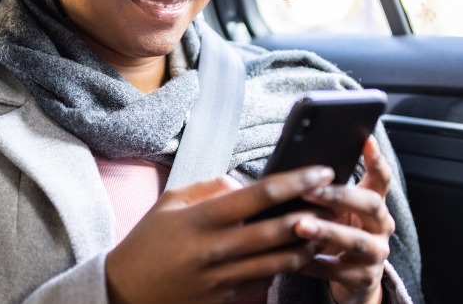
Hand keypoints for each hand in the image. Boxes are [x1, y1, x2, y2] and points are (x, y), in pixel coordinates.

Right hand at [105, 166, 334, 303]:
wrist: (126, 293)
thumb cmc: (148, 242)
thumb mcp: (171, 202)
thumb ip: (209, 188)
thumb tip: (243, 182)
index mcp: (202, 219)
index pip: (259, 195)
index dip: (296, 182)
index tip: (321, 171)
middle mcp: (216, 249)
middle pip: (278, 230)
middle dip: (313, 212)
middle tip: (336, 198)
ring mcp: (223, 278)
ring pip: (280, 260)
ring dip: (307, 243)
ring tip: (325, 227)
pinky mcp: (226, 299)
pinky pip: (266, 281)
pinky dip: (285, 266)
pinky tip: (296, 253)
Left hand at [294, 136, 394, 303]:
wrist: (354, 280)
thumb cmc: (339, 234)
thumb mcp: (338, 212)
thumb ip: (326, 192)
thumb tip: (294, 169)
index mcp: (375, 204)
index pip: (381, 177)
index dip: (376, 159)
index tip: (366, 139)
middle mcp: (381, 226)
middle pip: (370, 205)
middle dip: (339, 196)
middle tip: (310, 190)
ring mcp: (376, 253)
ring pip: (356, 241)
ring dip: (326, 231)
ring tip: (299, 225)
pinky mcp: (364, 279)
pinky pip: (337, 271)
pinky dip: (314, 264)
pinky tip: (294, 259)